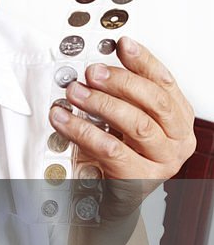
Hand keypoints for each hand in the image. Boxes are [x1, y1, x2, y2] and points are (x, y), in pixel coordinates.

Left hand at [49, 37, 195, 223]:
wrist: (110, 200)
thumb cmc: (118, 154)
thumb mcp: (123, 118)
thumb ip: (121, 93)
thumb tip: (101, 61)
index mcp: (179, 119)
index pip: (165, 82)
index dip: (144, 61)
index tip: (122, 44)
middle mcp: (178, 141)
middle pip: (154, 101)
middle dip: (120, 81)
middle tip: (90, 72)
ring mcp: (163, 163)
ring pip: (136, 125)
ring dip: (101, 104)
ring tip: (74, 92)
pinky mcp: (139, 181)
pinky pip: (112, 150)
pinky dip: (84, 132)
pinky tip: (64, 121)